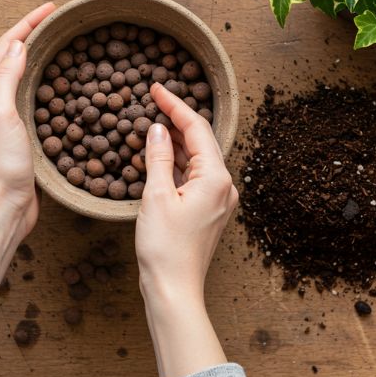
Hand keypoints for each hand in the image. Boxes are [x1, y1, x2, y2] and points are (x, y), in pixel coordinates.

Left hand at [0, 2, 55, 240]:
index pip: (6, 46)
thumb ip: (6, 77)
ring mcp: (6, 117)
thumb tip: (17, 44)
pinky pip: (33, 96)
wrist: (3, 206)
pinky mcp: (21, 132)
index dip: (27, 23)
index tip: (51, 7)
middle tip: (57, 20)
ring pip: (24, 75)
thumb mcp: (0, 113)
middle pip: (13, 56)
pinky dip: (47, 81)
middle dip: (33, 33)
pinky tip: (60, 84)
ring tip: (61, 43)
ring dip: (40, 55)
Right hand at [135, 82, 237, 376]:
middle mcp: (224, 186)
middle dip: (176, 119)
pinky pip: (194, 176)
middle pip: (200, 141)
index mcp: (216, 177)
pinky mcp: (209, 211)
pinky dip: (177, 163)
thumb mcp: (156, 196)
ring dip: (175, 141)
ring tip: (152, 124)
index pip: (196, 128)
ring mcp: (218, 199)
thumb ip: (157, 157)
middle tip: (153, 101)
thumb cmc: (165, 247)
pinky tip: (159, 156)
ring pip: (197, 158)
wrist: (174, 288)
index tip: (155, 88)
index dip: (174, 105)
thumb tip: (156, 128)